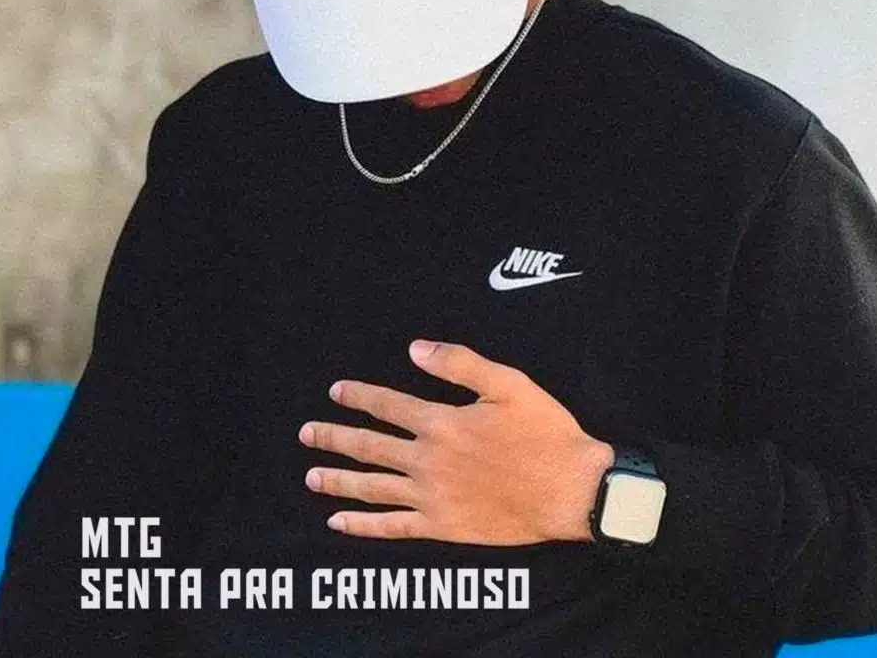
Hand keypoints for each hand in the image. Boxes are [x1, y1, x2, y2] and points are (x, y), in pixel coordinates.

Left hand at [298, 339, 613, 544]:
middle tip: (306, 434)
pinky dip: (362, 525)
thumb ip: (458, 363)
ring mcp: (432, 497)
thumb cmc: (544, 433)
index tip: (335, 392)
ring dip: (338, 480)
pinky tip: (339, 523)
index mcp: (441, 422)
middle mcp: (428, 460)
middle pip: (369, 447)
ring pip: (372, 487)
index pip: (387, 406)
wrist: (571, 491)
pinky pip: (392, 528)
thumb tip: (414, 349)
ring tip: (310, 476)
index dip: (358, 397)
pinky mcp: (442, 526)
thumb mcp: (507, 383)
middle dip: (334, 437)